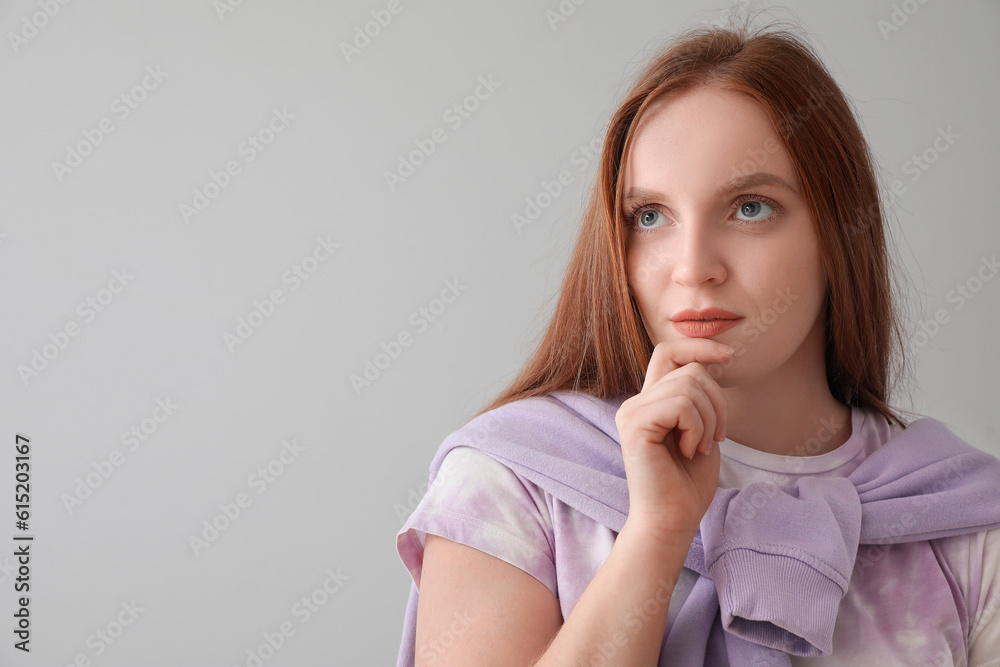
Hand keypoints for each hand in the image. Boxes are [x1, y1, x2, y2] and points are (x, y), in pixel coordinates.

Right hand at [615, 339, 732, 536]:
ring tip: (699, 447)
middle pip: (689, 369)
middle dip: (717, 401)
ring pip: (689, 386)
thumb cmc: (688, 484)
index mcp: (649, 403)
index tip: (729, 355)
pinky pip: (681, 405)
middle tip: (716, 438)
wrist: (671, 521)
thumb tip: (712, 361)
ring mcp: (632, 413)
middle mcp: (635, 403)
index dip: (699, 346)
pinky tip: (688, 450)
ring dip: (709, 419)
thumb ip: (697, 399)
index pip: (668, 351)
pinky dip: (697, 428)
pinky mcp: (635, 425)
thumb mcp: (700, 431)